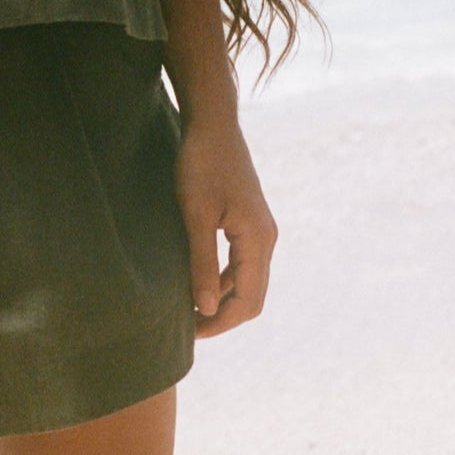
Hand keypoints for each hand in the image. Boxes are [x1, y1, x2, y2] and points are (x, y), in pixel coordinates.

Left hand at [174, 108, 277, 337]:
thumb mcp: (196, 215)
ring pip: (247, 279)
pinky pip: (240, 261)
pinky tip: (197, 279)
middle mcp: (266, 238)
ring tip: (189, 309)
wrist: (212, 122)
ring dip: (222, 297)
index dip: (221, 322)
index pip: (248, 301)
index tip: (190, 332)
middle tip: (189, 328)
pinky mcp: (248, 219)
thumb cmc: (201, 165)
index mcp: (258, 240)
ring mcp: (259, 228)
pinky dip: (222, 278)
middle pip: (252, 295)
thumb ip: (202, 262)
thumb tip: (207, 309)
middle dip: (224, 315)